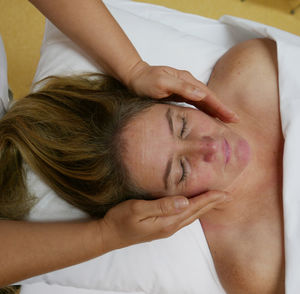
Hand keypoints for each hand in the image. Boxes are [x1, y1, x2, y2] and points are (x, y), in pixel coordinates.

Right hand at [98, 191, 229, 251]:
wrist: (109, 235)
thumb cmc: (121, 219)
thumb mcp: (138, 209)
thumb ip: (161, 206)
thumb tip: (184, 202)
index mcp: (167, 221)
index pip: (193, 207)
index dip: (209, 199)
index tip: (223, 193)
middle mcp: (170, 226)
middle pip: (196, 213)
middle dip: (212, 204)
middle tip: (227, 196)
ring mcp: (166, 228)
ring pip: (191, 216)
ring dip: (205, 208)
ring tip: (215, 201)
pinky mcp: (161, 228)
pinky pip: (184, 218)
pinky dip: (194, 211)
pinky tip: (194, 208)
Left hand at [126, 61, 238, 122]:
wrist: (135, 77)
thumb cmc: (146, 81)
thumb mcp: (162, 83)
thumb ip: (182, 87)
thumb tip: (202, 94)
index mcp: (187, 80)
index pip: (208, 95)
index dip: (220, 106)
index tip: (232, 116)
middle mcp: (188, 83)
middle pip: (209, 97)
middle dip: (222, 108)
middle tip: (235, 120)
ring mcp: (185, 88)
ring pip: (204, 101)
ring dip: (215, 110)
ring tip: (226, 120)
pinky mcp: (180, 94)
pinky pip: (196, 103)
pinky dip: (205, 110)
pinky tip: (208, 116)